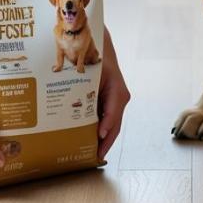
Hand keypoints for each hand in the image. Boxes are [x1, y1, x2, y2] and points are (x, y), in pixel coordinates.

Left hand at [97, 29, 130, 159]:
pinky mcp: (109, 101)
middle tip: (89, 158)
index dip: (105, 135)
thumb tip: (95, 123)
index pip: (113, 120)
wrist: (100, 43)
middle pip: (112, 127)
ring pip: (108, 125)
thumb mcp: (94, 74)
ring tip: (85, 152)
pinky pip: (104, 117)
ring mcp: (115, 101)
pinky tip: (83, 135)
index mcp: (119, 93)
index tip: (97, 147)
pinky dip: (95, 128)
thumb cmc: (98, 57)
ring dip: (97, 138)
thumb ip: (92, 93)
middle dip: (101, 144)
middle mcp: (120, 99)